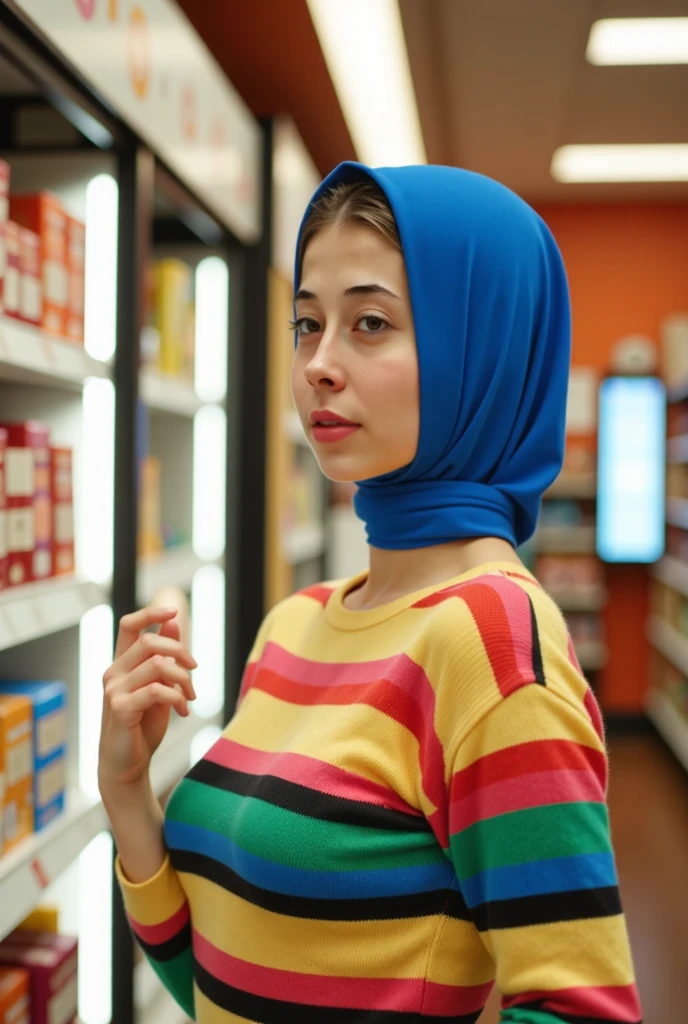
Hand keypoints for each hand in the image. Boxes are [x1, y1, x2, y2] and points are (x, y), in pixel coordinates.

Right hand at [98, 607, 196, 793]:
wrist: (127, 765)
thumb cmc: (143, 725)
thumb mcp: (160, 687)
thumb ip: (164, 658)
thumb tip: (174, 621)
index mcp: (122, 663)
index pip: (129, 624)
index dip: (150, 612)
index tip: (174, 610)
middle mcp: (114, 672)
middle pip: (149, 641)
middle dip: (180, 651)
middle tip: (194, 668)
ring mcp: (114, 689)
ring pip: (158, 665)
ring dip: (183, 680)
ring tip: (190, 698)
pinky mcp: (120, 708)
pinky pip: (156, 690)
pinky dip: (176, 697)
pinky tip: (183, 710)